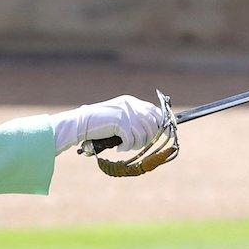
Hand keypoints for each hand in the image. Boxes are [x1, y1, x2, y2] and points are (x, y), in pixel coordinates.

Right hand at [49, 96, 163, 154]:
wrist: (81, 123)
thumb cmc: (100, 124)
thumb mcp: (119, 117)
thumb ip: (135, 119)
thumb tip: (155, 130)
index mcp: (132, 101)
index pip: (155, 111)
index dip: (164, 124)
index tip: (168, 135)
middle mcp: (131, 104)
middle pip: (153, 124)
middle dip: (149, 138)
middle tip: (136, 144)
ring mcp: (125, 112)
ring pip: (143, 134)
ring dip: (136, 144)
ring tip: (126, 146)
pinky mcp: (119, 122)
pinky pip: (131, 139)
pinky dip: (126, 147)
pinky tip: (119, 147)